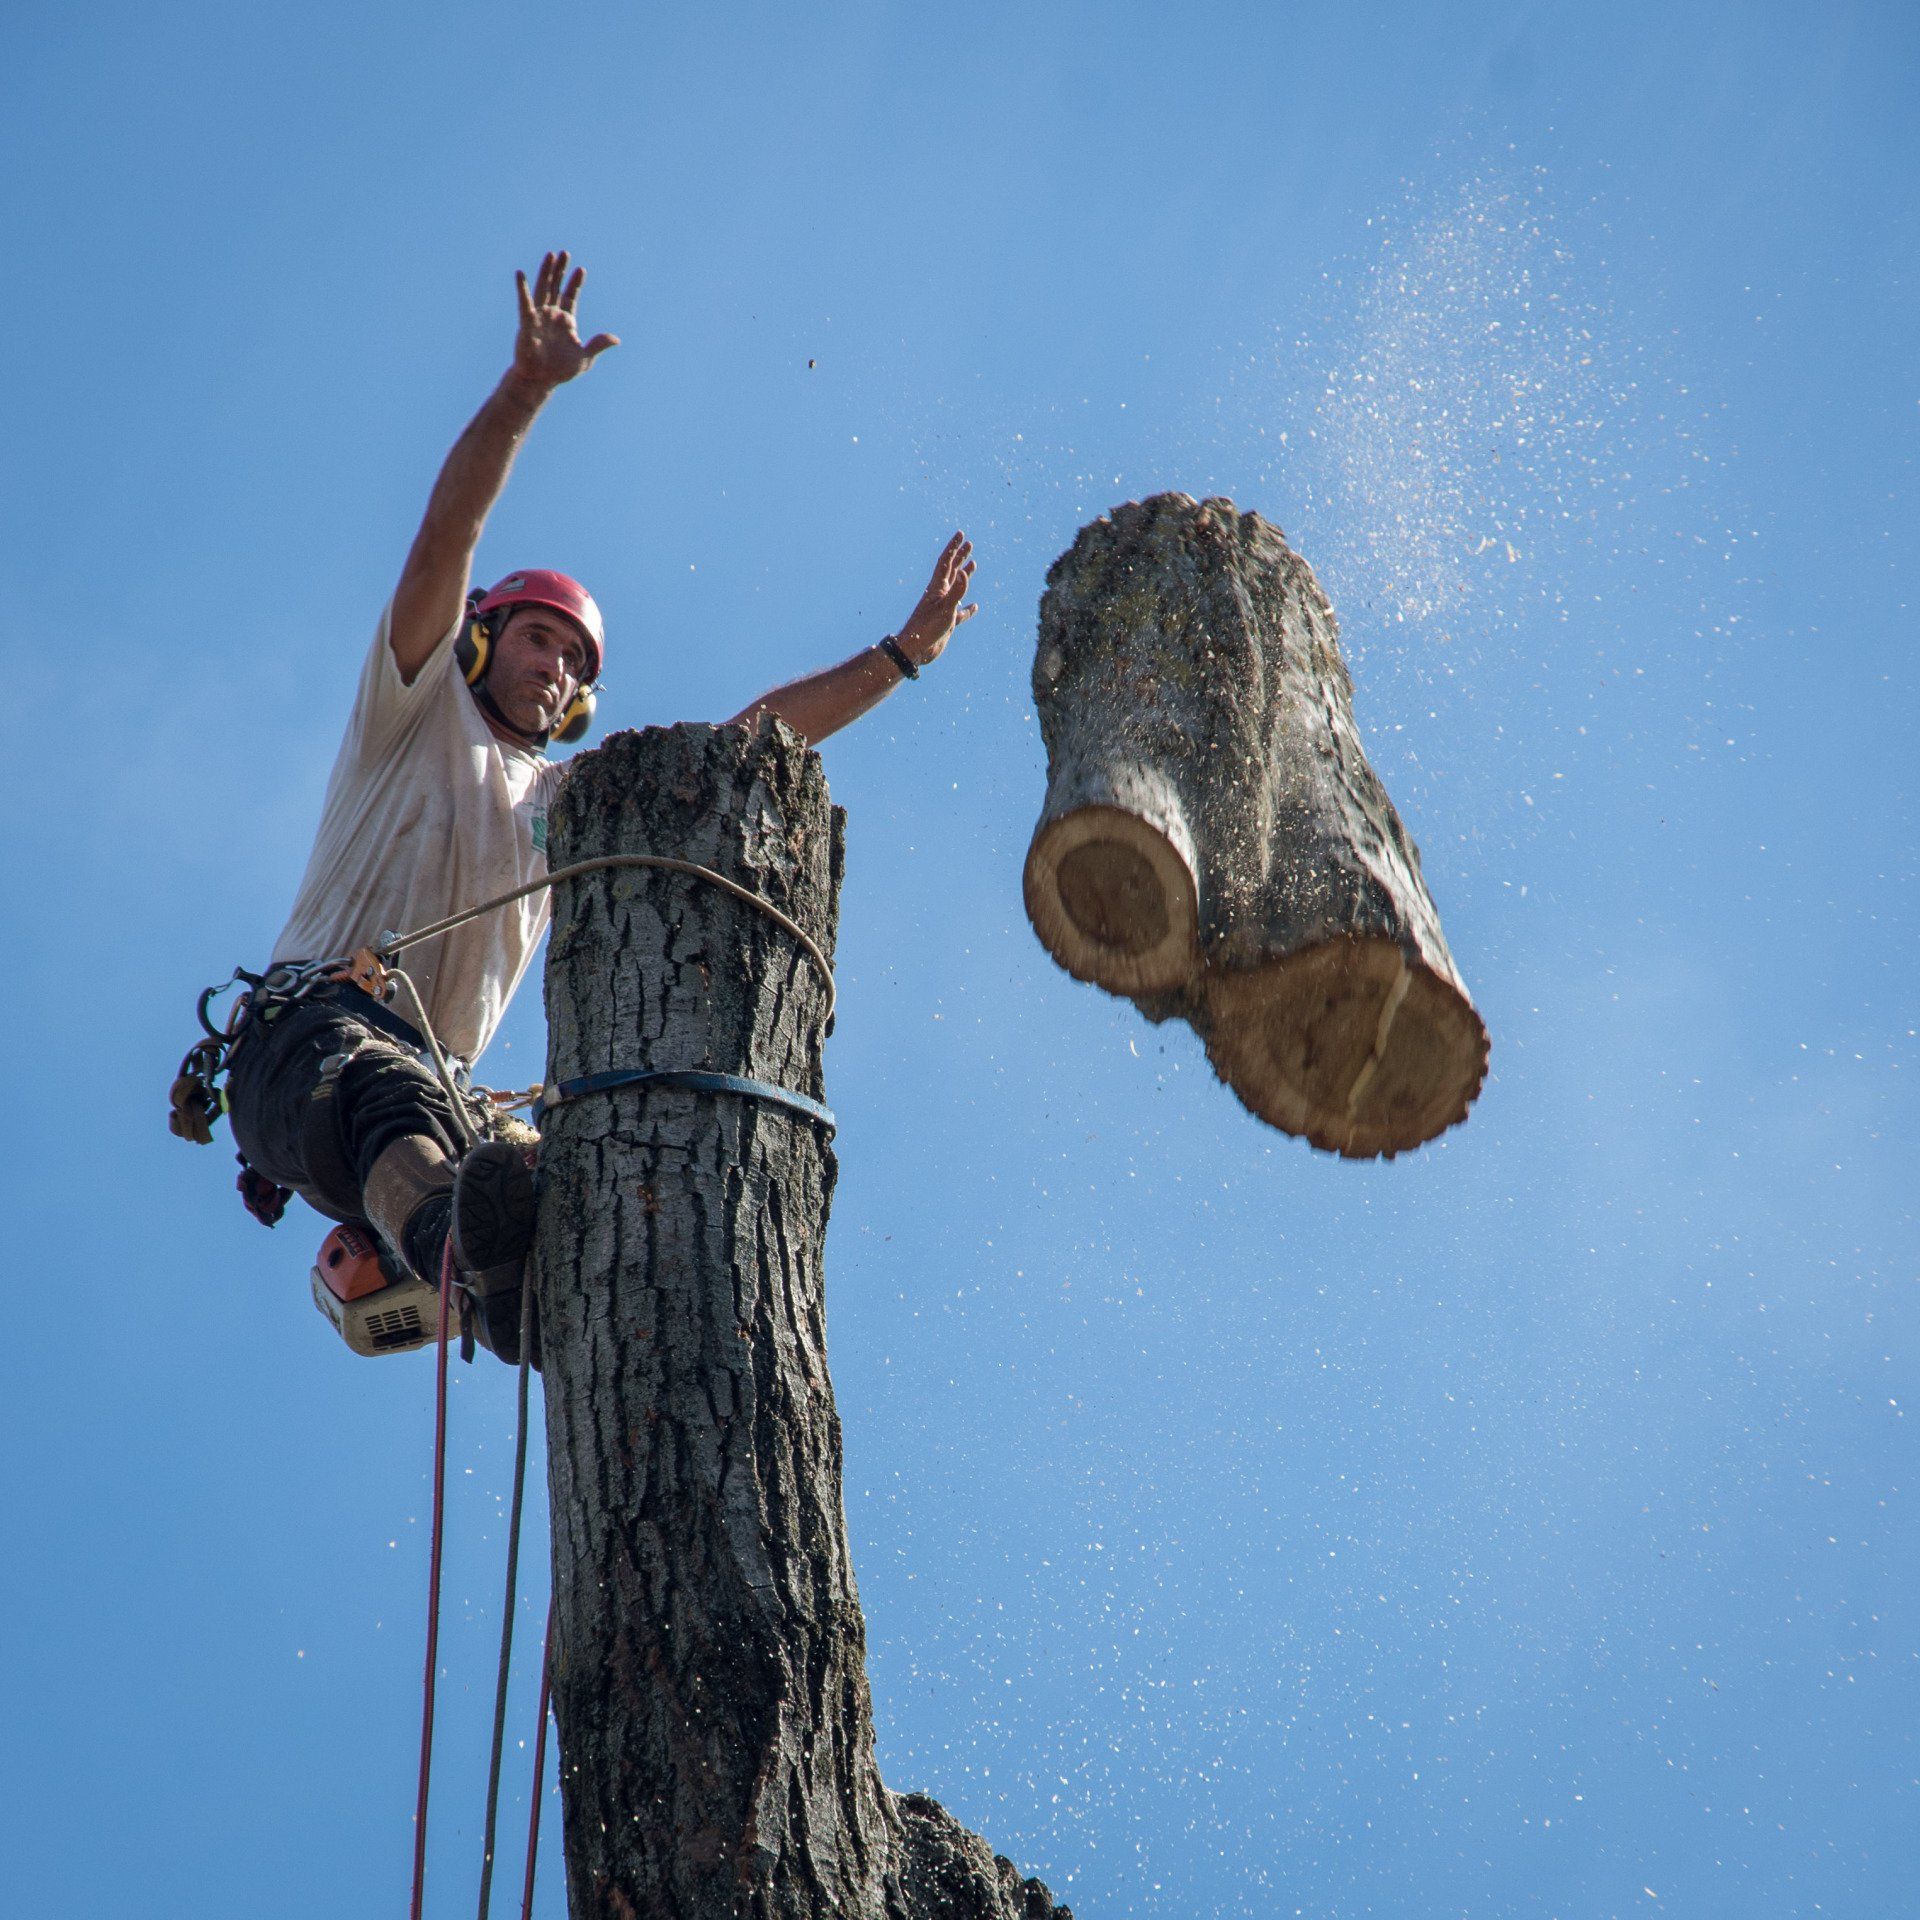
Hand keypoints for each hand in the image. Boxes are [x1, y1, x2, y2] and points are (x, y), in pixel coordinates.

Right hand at [511, 250, 618, 390]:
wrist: (541, 381)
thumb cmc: (561, 371)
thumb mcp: (585, 358)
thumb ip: (598, 345)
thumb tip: (616, 339)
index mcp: (567, 321)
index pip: (571, 296)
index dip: (575, 283)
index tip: (581, 269)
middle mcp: (552, 315)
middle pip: (556, 286)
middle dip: (561, 270)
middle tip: (565, 253)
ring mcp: (539, 316)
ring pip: (543, 289)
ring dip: (546, 272)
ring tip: (550, 255)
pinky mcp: (527, 322)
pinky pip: (524, 303)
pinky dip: (522, 288)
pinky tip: (520, 274)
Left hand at [897, 532, 977, 666]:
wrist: (915, 649)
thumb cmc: (926, 629)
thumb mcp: (944, 608)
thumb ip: (956, 591)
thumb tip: (964, 572)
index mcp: (937, 588)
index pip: (946, 562)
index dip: (953, 548)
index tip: (961, 534)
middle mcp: (940, 595)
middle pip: (951, 570)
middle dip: (960, 556)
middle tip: (969, 544)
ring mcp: (943, 608)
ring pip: (956, 588)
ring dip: (964, 575)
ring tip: (973, 564)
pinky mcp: (947, 622)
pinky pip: (960, 612)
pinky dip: (968, 608)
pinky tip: (974, 606)